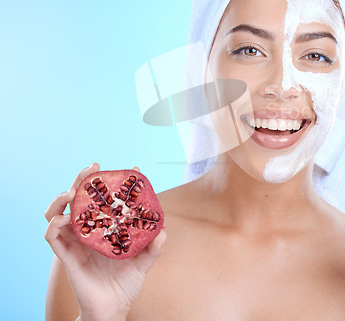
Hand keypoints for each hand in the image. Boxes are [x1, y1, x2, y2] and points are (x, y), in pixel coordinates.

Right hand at [45, 163, 166, 320]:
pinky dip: (55, 224)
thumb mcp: (144, 261)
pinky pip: (52, 237)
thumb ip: (154, 246)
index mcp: (105, 227)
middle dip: (83, 179)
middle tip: (93, 168)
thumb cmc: (127, 282)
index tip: (134, 169)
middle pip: (79, 198)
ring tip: (72, 190)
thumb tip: (163, 230)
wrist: (112, 308)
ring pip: (58, 212)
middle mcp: (88, 230)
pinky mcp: (66, 256)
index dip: (116, 182)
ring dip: (62, 197)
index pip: (106, 198)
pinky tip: (66, 219)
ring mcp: (76, 241)